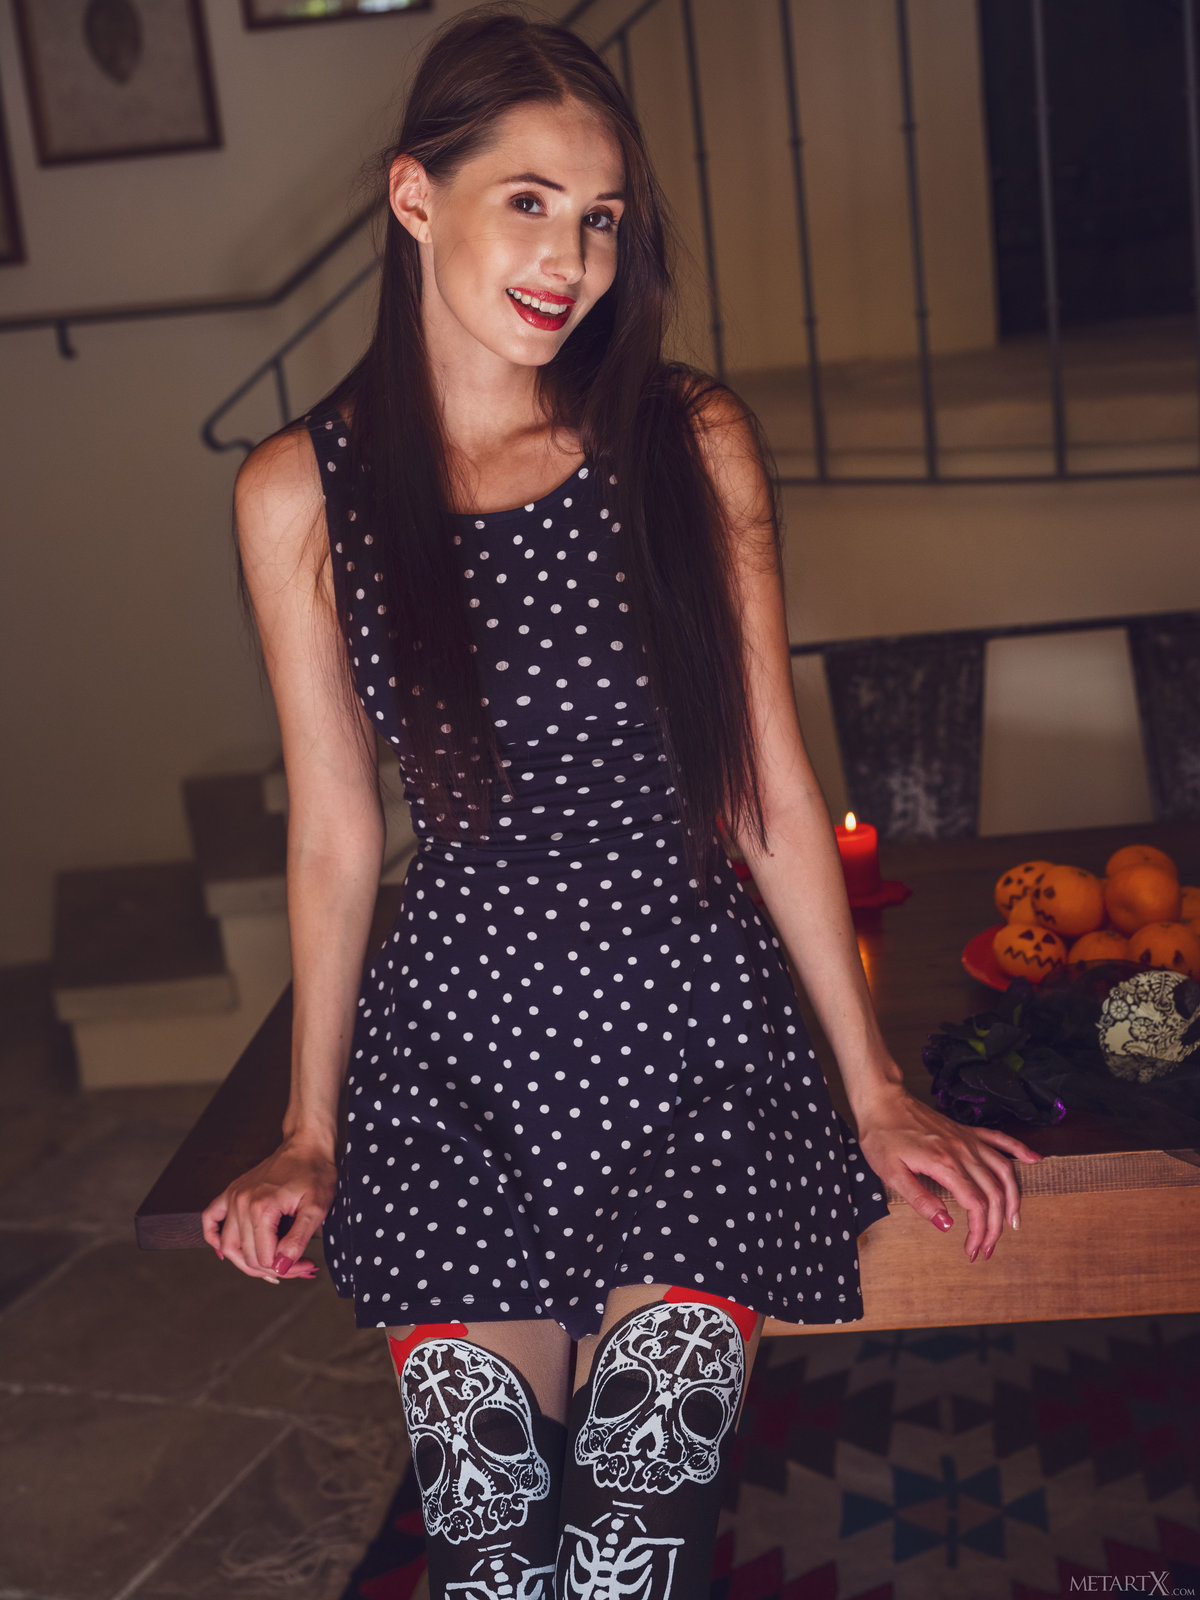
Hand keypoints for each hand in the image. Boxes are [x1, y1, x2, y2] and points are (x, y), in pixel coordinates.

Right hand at [201, 1136, 336, 1284]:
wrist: (307, 1144)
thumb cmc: (315, 1172)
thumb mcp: (317, 1208)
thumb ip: (297, 1240)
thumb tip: (281, 1266)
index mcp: (262, 1208)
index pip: (266, 1258)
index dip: (287, 1269)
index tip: (307, 1265)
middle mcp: (241, 1203)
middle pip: (248, 1255)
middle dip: (272, 1268)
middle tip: (296, 1268)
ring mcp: (233, 1196)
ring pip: (228, 1245)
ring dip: (246, 1262)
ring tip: (269, 1268)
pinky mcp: (232, 1191)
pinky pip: (211, 1218)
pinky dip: (214, 1238)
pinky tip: (225, 1251)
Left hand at [853, 1083, 1041, 1261]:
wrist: (881, 1100)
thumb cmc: (882, 1136)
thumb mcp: (890, 1173)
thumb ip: (920, 1200)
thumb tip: (947, 1225)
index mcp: (944, 1164)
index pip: (975, 1205)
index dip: (978, 1231)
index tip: (972, 1250)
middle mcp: (963, 1151)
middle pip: (993, 1193)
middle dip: (995, 1225)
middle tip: (988, 1248)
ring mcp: (967, 1139)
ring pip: (1004, 1170)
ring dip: (1013, 1198)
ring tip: (1013, 1222)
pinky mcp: (966, 1131)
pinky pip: (1000, 1139)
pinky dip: (1020, 1149)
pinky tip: (1034, 1160)